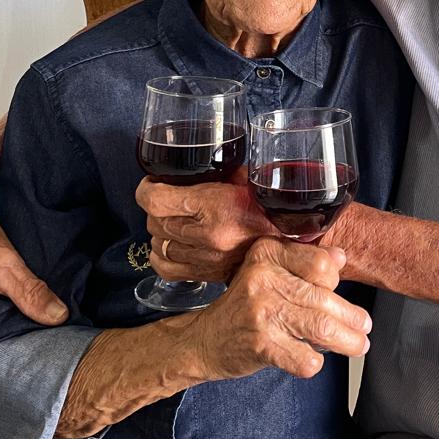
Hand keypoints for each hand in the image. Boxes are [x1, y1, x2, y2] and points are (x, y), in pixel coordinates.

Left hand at [138, 170, 275, 282]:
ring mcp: (206, 259)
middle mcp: (207, 236)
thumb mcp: (246, 177)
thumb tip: (196, 163)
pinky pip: (165, 268)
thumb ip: (220, 171)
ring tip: (173, 220)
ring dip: (160, 230)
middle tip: (166, 199)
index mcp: (216, 206)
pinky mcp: (207, 275)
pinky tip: (171, 243)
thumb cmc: (272, 206)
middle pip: (154, 221)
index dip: (145, 190)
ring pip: (157, 244)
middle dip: (156, 208)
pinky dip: (162, 254)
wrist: (292, 242)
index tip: (150, 184)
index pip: (156, 201)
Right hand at [190, 237, 370, 380]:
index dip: (336, 281)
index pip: (319, 263)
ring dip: (346, 340)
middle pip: (324, 298)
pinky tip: (312, 359)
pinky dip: (314, 362)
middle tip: (363, 327)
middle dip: (351, 317)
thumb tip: (340, 257)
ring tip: (358, 345)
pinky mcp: (260, 344)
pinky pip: (304, 357)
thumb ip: (303, 263)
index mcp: (268, 254)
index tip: (339, 293)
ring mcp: (261, 312)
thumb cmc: (242, 306)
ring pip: (320, 327)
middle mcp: (263, 278)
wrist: (203, 340)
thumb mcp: (268, 272)